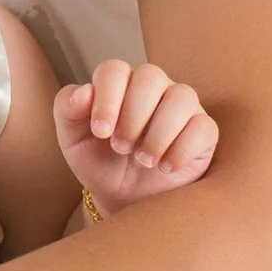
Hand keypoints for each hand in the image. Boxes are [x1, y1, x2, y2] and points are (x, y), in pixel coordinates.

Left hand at [55, 60, 218, 218]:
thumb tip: (84, 91)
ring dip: (159, 131)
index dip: (107, 98)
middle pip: (150, 76)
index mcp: (118, 83)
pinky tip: (165, 167)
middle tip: (120, 148)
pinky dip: (183, 148)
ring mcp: (181, 107)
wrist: (125, 200)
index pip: (114, 69)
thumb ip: (68, 109)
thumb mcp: (72, 140)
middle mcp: (153, 87)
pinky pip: (203, 127)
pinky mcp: (203, 132)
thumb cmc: (99, 162)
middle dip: (133, 115)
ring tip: (143, 160)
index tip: (100, 132)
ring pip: (181, 97)